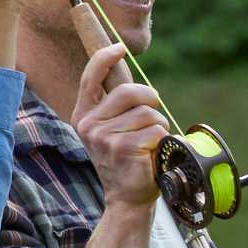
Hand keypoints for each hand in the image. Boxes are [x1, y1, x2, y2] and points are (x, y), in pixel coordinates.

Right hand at [71, 43, 166, 207]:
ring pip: (148, 112)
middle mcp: (89, 124)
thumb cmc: (126, 159)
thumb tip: (127, 71)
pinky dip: (163, 140)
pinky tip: (152, 154)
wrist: (127, 198)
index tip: (120, 49)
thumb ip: (116, 105)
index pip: (91, 77)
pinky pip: (156, 130)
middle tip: (154, 114)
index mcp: (84, 116)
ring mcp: (104, 136)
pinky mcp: (123, 147)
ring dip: (158, 126)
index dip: (105, 58)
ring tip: (149, 144)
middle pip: (129, 91)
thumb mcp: (112, 129)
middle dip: (150, 99)